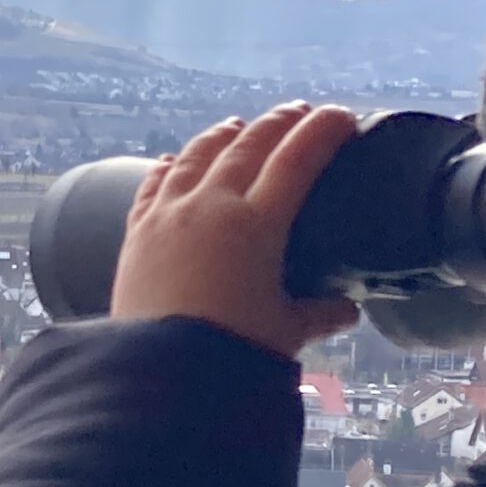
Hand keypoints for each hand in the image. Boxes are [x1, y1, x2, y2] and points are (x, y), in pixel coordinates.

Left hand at [111, 101, 363, 355]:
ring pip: (197, 157)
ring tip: (238, 126)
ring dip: (221, 136)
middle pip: (248, 147)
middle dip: (277, 124)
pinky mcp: (137, 233)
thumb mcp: (285, 332)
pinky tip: (172, 161)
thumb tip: (347, 310)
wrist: (159, 374)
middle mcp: (210, 206)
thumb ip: (319, 314)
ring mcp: (169, 215)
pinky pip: (154, 186)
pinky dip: (168, 167)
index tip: (340, 115)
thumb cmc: (230, 353)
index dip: (321, 133)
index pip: (296, 161)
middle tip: (298, 112)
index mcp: (256, 224)